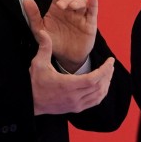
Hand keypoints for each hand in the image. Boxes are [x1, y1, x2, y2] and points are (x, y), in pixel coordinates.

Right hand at [26, 0, 113, 114]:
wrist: (30, 103)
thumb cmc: (34, 83)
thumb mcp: (38, 64)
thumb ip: (44, 47)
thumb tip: (44, 32)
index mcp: (67, 85)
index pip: (93, 79)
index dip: (105, 70)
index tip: (111, 61)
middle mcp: (73, 97)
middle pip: (99, 87)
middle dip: (108, 75)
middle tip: (110, 65)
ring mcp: (75, 105)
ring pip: (98, 95)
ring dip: (106, 84)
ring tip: (108, 74)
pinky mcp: (75, 109)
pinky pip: (94, 102)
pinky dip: (101, 94)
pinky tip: (102, 86)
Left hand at [33, 0, 97, 71]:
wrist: (65, 58)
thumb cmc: (52, 42)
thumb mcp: (39, 30)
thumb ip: (33, 15)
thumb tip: (26, 0)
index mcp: (57, 9)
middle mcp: (69, 10)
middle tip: (61, 6)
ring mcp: (80, 16)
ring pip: (82, 2)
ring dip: (77, 1)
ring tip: (72, 7)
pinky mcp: (89, 23)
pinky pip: (93, 11)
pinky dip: (93, 3)